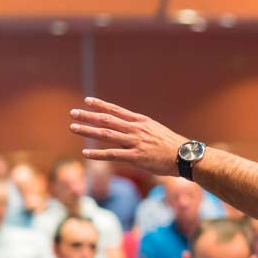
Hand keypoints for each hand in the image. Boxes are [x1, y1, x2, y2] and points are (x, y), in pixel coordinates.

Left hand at [69, 97, 188, 175]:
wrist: (185, 156)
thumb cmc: (172, 145)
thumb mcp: (156, 131)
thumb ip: (141, 130)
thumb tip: (129, 131)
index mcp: (141, 122)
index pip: (117, 110)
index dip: (101, 105)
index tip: (87, 101)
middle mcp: (136, 129)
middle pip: (107, 120)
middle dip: (88, 116)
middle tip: (73, 113)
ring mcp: (135, 142)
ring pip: (106, 134)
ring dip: (88, 131)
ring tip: (73, 128)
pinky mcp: (136, 156)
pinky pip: (113, 154)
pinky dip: (98, 154)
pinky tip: (85, 154)